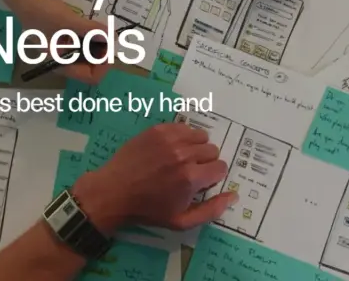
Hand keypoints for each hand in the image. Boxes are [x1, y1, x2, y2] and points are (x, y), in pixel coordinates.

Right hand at [0, 0, 113, 84]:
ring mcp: (62, 48)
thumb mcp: (68, 21)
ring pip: (88, 53)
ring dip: (97, 42)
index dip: (103, 65)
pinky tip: (93, 24)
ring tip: (102, 29)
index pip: (89, 77)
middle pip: (90, 66)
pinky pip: (82, 41)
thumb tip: (111, 36)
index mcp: (60, 63)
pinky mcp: (63, 36)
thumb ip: (90, 31)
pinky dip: (90, 34)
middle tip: (109, 35)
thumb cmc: (41, 12)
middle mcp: (62, 59)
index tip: (109, 47)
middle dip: (102, 52)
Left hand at [70, 123, 236, 233]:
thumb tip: (233, 196)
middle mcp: (183, 155)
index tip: (201, 181)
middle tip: (189, 171)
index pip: (220, 167)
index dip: (212, 176)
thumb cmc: (148, 209)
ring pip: (200, 136)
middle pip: (212, 150)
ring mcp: (169, 139)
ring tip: (181, 158)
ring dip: (196, 147)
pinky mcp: (157, 130)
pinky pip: (183, 126)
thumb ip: (211, 210)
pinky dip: (182, 136)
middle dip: (206, 162)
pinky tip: (171, 148)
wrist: (114, 192)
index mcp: (191, 178)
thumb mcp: (181, 221)